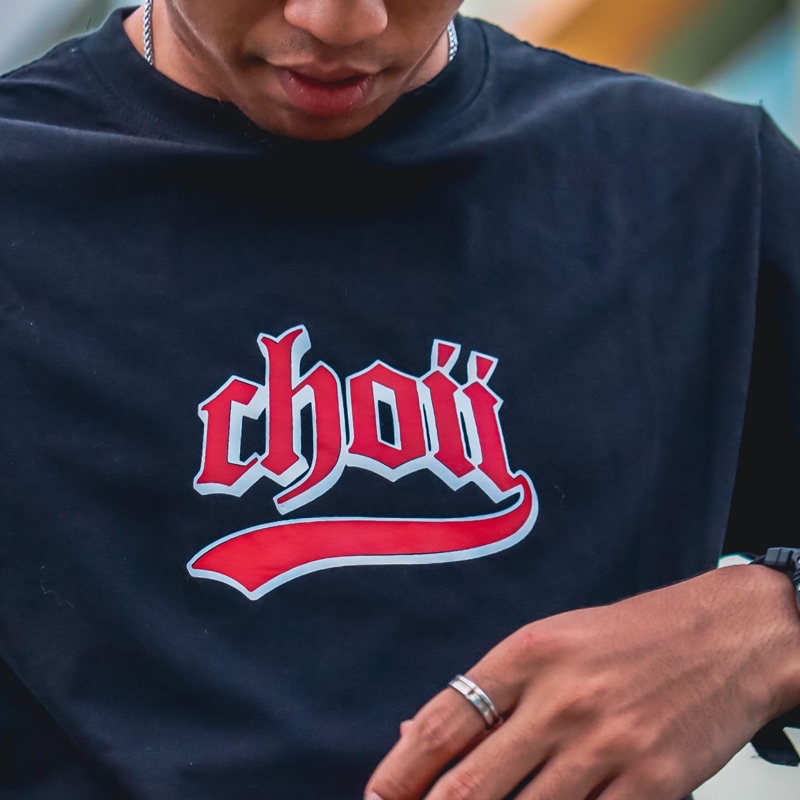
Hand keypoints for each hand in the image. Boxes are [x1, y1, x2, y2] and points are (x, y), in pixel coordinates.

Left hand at [365, 565, 799, 799]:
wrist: (725, 636)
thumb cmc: (630, 635)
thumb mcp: (550, 640)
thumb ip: (490, 689)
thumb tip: (420, 735)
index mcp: (528, 654)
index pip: (444, 723)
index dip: (399, 771)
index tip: (377, 798)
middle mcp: (561, 700)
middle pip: (471, 783)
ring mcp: (607, 746)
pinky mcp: (652, 784)